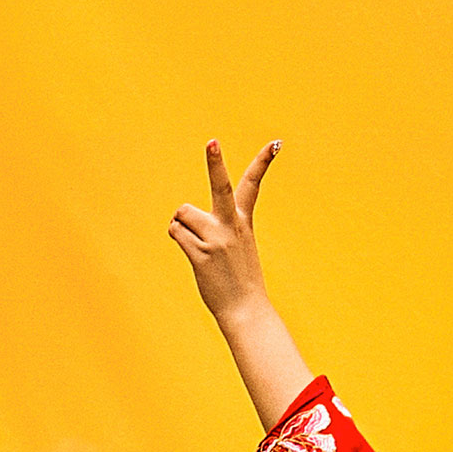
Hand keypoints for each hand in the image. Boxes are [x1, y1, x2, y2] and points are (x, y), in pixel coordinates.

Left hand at [170, 135, 278, 325]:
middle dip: (216, 163)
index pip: (253, 185)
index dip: (264, 162)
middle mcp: (231, 226)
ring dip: (181, 226)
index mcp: (243, 221)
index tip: (275, 143)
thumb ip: (215, 225)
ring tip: (197, 245)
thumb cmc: (238, 277)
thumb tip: (178, 217)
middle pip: (220, 186)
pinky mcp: (201, 254)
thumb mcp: (235, 245)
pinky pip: (176, 233)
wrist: (246, 309)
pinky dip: (178, 239)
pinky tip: (193, 255)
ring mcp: (216, 239)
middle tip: (213, 142)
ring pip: (182, 214)